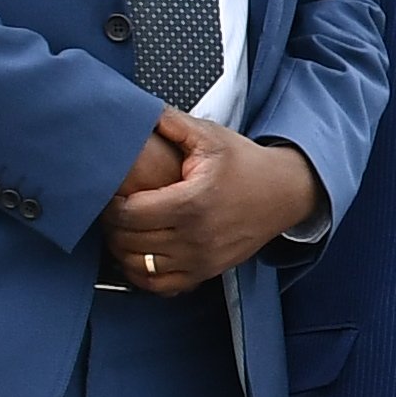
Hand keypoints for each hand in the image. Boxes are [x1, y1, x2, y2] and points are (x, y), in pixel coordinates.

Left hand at [105, 112, 322, 291]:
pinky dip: (143, 276)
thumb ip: (171, 123)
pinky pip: (161, 286)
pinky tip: (140, 256)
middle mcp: (196, 237)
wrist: (284, 193)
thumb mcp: (209, 136)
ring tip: (124, 232)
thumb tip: (138, 110)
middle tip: (113, 211)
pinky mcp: (207, 272)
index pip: (130, 214)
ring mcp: (201, 259)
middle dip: (113, 227)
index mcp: (192, 202)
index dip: (111, 205)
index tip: (112, 194)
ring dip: (123, 251)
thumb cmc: (246, 164)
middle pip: (130, 242)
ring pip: (140, 267)